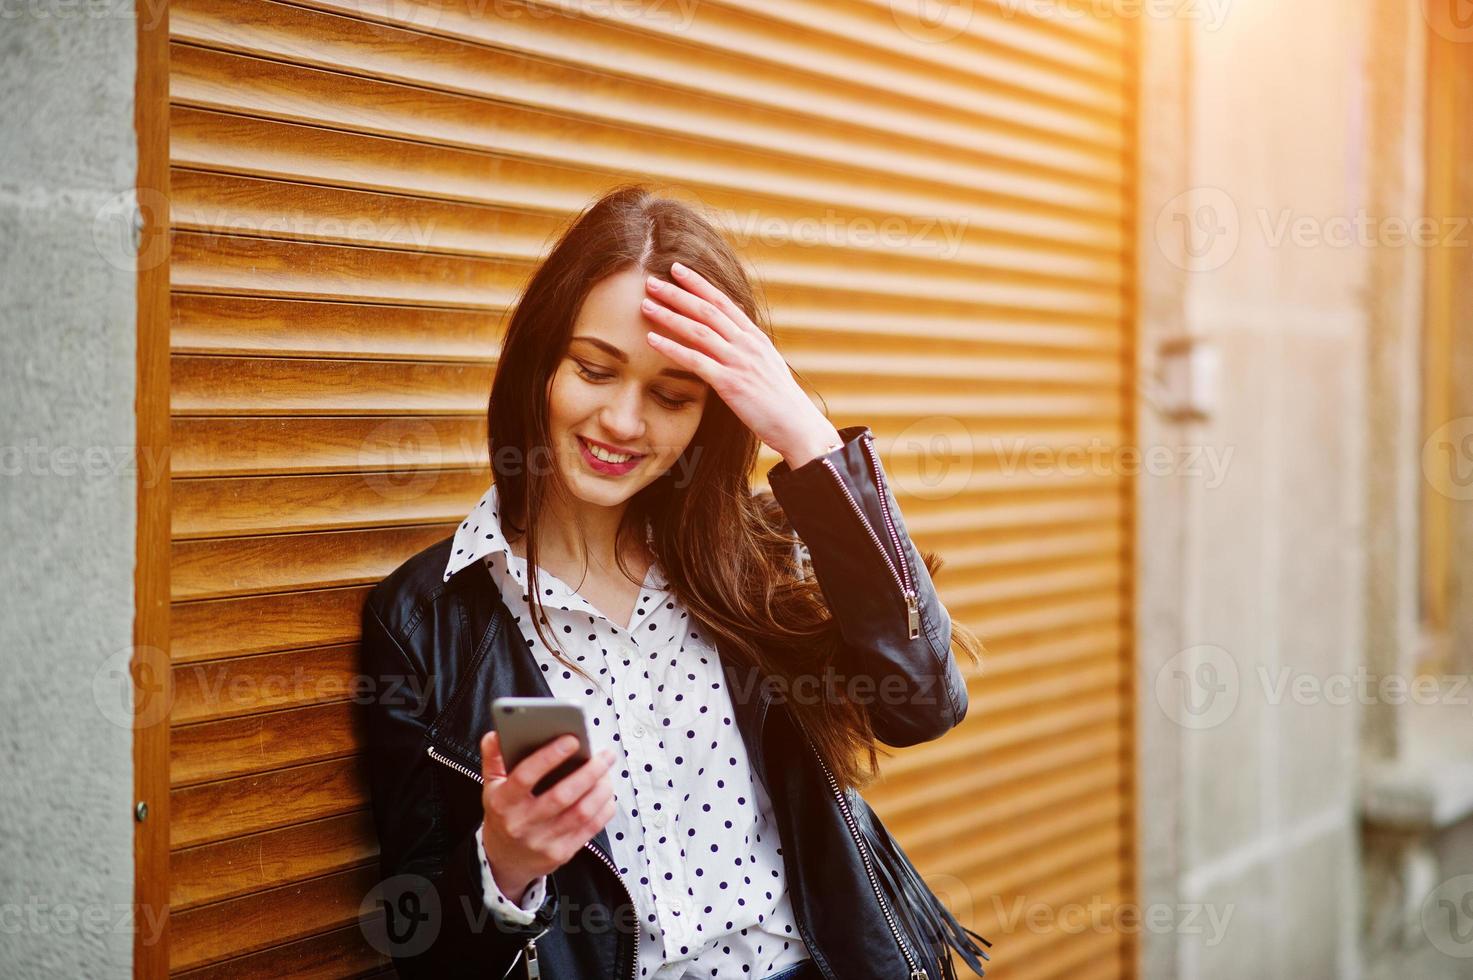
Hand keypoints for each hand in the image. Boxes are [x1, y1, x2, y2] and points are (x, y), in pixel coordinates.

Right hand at [479, 731, 616, 902]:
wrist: (504, 859)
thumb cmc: (503, 814)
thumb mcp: (491, 787)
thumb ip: (494, 759)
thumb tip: (495, 735)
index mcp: (502, 803)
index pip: (525, 776)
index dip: (549, 757)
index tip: (572, 739)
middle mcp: (521, 824)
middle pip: (562, 796)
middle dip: (589, 772)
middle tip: (605, 755)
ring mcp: (542, 842)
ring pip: (581, 813)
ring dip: (601, 790)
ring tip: (608, 772)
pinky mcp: (561, 853)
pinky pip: (590, 829)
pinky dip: (604, 808)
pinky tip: (607, 794)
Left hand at [640, 262, 840, 466]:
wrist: (796, 424)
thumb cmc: (780, 400)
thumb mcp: (767, 364)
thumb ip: (748, 348)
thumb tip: (733, 337)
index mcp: (754, 337)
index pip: (723, 301)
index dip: (698, 283)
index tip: (677, 269)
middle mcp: (746, 344)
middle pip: (706, 310)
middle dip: (677, 293)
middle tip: (651, 281)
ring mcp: (738, 362)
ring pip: (697, 331)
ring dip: (669, 315)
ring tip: (646, 305)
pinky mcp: (729, 383)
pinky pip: (695, 361)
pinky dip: (671, 348)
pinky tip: (651, 340)